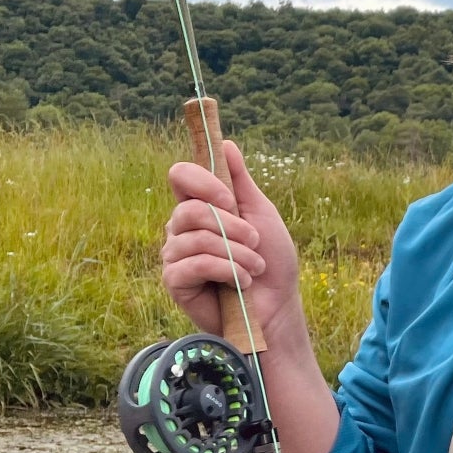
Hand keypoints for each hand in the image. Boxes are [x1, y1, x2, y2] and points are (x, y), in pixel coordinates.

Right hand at [162, 141, 302, 341]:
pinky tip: (241, 282)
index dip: (202, 180)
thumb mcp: (261, 215)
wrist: (277, 308)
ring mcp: (175, 255)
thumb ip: (241, 182)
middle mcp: (181, 228)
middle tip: (255, 243)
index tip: (229, 198)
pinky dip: (226, 271)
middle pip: (189, 209)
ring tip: (254, 268)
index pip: (181, 175)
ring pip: (195, 238)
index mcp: (200, 207)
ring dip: (236, 254)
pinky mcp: (175, 282)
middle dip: (232, 227)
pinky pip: (193, 264)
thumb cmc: (271, 263)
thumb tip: (226, 143)